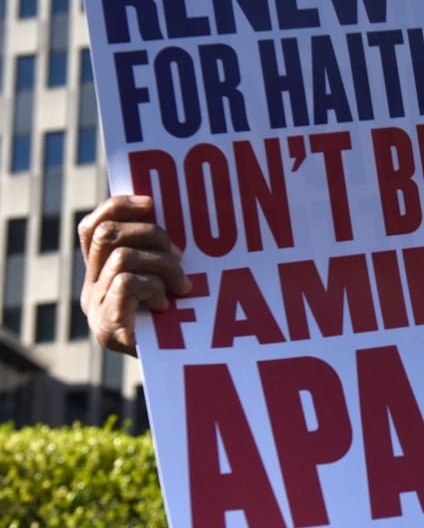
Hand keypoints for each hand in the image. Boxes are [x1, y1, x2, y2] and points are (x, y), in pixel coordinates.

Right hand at [78, 195, 190, 355]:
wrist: (181, 370)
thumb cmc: (182, 322)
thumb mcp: (169, 279)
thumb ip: (159, 253)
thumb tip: (171, 214)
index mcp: (101, 273)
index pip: (91, 227)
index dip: (117, 207)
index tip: (151, 202)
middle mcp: (91, 288)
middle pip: (107, 234)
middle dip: (151, 234)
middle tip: (181, 255)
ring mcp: (96, 308)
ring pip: (122, 257)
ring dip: (162, 265)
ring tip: (183, 286)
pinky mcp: (107, 327)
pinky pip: (126, 283)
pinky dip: (153, 286)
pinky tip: (167, 304)